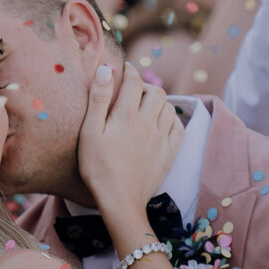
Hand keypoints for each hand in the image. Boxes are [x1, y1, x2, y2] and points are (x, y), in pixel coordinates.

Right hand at [77, 62, 182, 215]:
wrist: (120, 200)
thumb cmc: (98, 167)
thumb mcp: (90, 132)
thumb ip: (98, 99)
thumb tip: (106, 70)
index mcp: (127, 115)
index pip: (133, 82)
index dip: (128, 71)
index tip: (123, 68)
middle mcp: (148, 123)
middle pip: (156, 92)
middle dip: (145, 86)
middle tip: (134, 90)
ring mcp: (161, 139)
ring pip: (169, 108)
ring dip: (159, 102)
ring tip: (146, 107)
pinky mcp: (169, 154)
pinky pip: (179, 128)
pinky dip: (172, 120)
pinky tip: (162, 124)